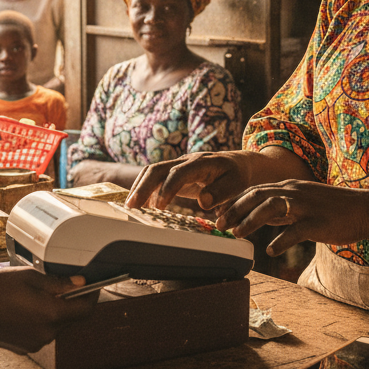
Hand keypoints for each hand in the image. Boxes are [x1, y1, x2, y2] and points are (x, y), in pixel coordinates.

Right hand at [0, 267, 96, 352]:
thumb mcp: (30, 276)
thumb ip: (59, 282)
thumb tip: (81, 282)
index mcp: (52, 314)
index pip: (86, 308)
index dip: (92, 294)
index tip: (91, 282)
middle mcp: (47, 333)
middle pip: (72, 317)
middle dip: (71, 300)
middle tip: (60, 283)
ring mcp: (36, 343)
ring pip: (57, 324)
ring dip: (55, 310)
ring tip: (36, 293)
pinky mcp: (25, 347)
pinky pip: (43, 331)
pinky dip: (41, 319)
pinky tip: (24, 307)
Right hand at [127, 150, 252, 210]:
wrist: (237, 163)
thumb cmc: (237, 174)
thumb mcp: (236, 183)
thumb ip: (221, 192)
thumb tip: (203, 202)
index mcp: (201, 162)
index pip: (178, 172)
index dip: (167, 188)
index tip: (159, 206)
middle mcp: (185, 161)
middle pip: (157, 168)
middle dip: (143, 186)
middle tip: (132, 206)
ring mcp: (178, 165)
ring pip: (152, 171)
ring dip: (139, 187)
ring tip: (130, 207)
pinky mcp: (174, 173)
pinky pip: (155, 178)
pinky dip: (145, 189)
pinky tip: (141, 205)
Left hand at [216, 181, 368, 256]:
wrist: (364, 210)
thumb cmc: (333, 209)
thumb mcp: (303, 203)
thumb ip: (282, 209)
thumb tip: (260, 217)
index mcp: (290, 187)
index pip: (255, 190)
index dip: (234, 201)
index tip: (218, 213)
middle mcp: (294, 192)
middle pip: (258, 195)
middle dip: (235, 209)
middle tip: (219, 224)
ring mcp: (306, 206)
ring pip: (272, 207)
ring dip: (252, 220)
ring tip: (238, 234)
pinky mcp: (317, 222)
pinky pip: (296, 231)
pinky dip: (281, 240)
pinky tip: (271, 250)